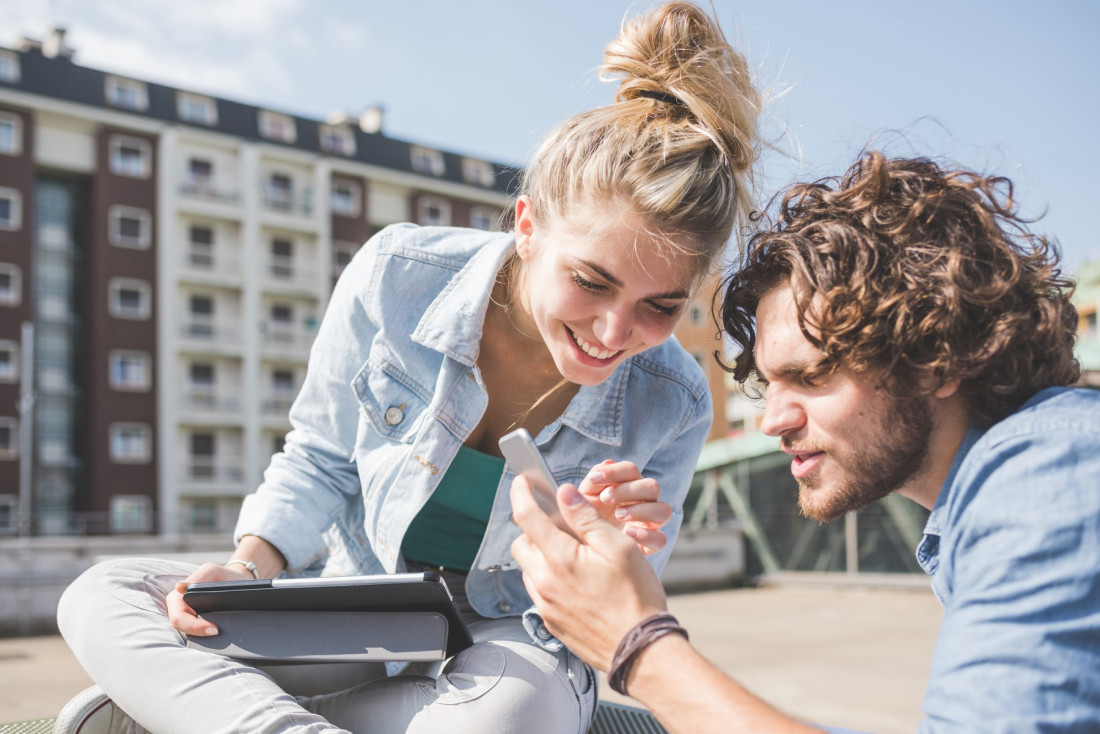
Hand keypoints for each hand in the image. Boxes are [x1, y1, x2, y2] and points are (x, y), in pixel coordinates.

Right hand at [165, 562, 254, 636]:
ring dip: (200, 636)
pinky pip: (196, 633)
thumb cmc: (222, 576)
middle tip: (217, 632)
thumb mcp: (212, 571)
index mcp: (178, 596)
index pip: (179, 617)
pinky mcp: (197, 623)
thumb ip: (198, 577)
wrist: (238, 581)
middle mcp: (180, 608)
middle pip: (181, 627)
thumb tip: (180, 587)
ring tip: (218, 634)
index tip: (214, 628)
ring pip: (188, 632)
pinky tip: (217, 636)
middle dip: (196, 632)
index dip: (193, 625)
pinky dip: (205, 636)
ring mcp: (188, 617)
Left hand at [510, 477, 668, 670]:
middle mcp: (544, 582)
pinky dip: (548, 577)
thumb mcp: (619, 547)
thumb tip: (564, 493)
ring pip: (528, 568)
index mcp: (560, 558)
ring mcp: (546, 604)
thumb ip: (586, 518)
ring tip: (573, 554)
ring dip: (541, 554)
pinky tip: (575, 579)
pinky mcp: (551, 622)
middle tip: (560, 524)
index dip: (522, 493)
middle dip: (533, 528)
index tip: (523, 481)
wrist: (640, 651)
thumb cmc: (636, 598)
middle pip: (521, 543)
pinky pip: (538, 590)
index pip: (527, 516)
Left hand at [578, 460, 672, 554]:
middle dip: (627, 490)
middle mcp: (641, 505)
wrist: (584, 554)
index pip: (631, 470)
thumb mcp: (583, 501)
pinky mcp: (647, 548)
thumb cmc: (582, 523)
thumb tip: (607, 461)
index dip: (615, 471)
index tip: (594, 478)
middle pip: (652, 486)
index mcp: (625, 489)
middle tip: (605, 499)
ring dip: (641, 510)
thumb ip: (593, 483)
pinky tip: (626, 534)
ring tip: (618, 516)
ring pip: (664, 510)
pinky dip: (646, 536)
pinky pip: (661, 540)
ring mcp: (647, 527)